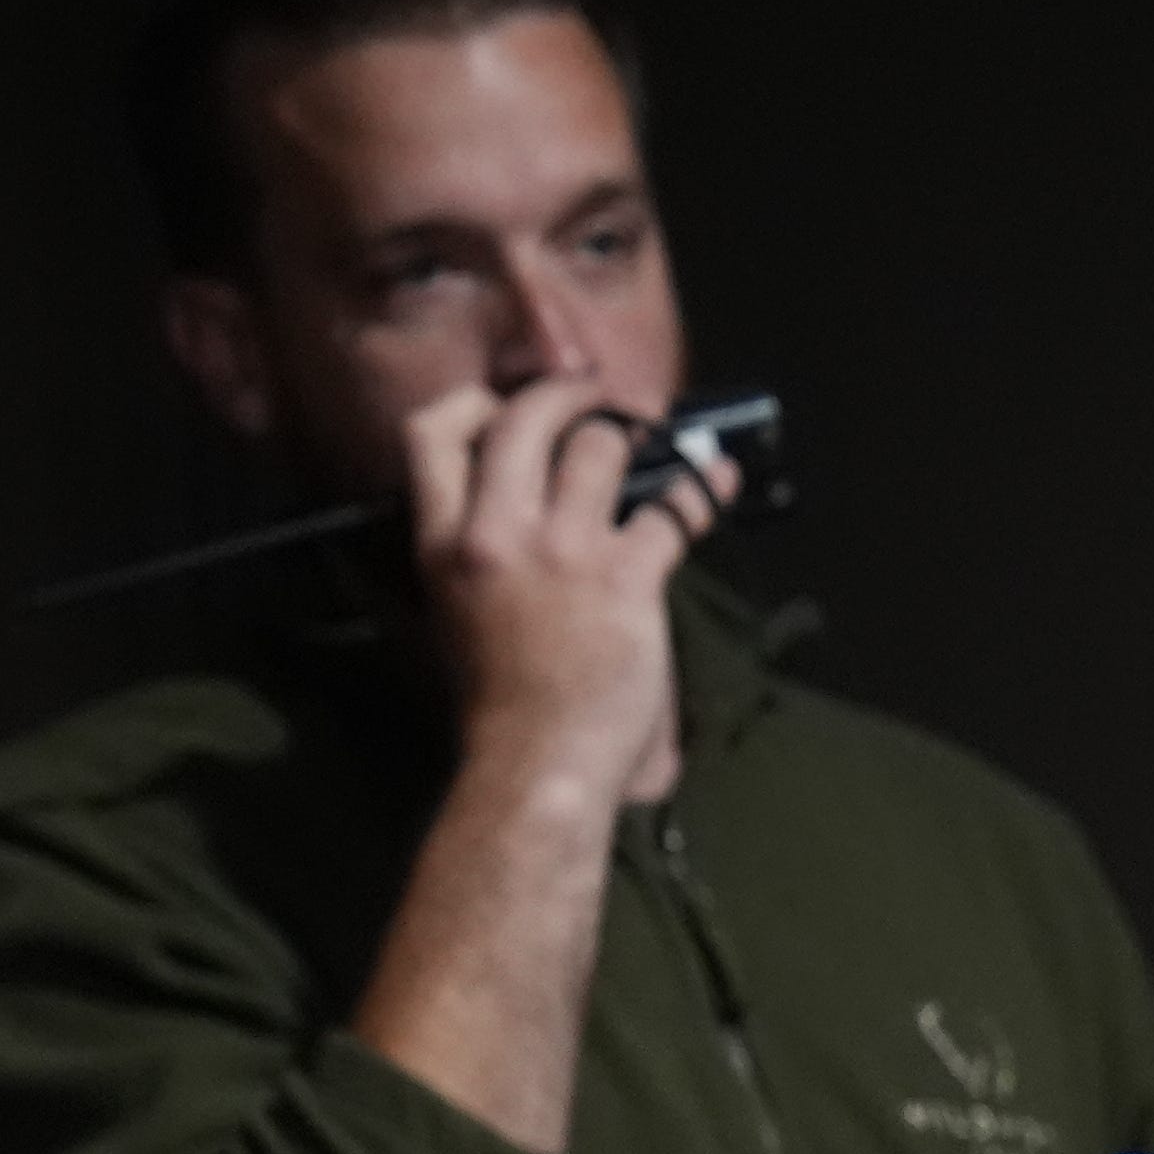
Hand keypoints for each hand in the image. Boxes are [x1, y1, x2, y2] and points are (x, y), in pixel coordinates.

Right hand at [392, 373, 708, 808]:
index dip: (475, 402)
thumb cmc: (498, 704)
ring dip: (631, 440)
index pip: (431, 434)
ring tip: (654, 445)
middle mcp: (495, 533)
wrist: (537, 760)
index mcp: (442, 542)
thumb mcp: (449, 612)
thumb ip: (467, 556)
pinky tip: (721, 478)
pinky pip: (673, 508)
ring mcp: (562, 552)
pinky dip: (705, 488)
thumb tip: (501, 516)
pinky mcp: (625, 578)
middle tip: (598, 395)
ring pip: (598, 447)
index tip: (509, 402)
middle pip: (523, 419)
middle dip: (567, 393)